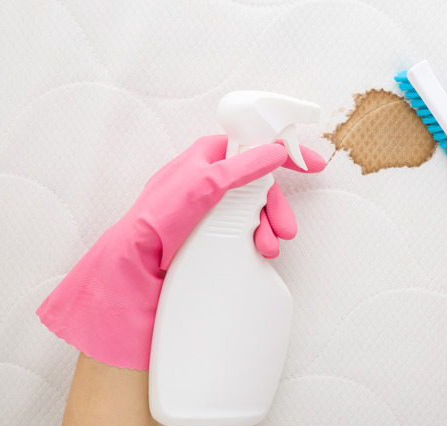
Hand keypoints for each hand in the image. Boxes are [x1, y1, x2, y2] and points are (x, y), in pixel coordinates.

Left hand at [37, 135, 324, 369]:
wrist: (136, 259)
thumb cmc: (162, 215)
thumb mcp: (207, 183)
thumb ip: (244, 166)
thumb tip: (276, 150)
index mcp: (209, 157)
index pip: (253, 146)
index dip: (282, 152)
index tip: (310, 164)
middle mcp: (212, 178)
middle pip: (259, 185)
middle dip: (276, 207)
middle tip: (287, 227)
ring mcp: (212, 206)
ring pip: (254, 210)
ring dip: (268, 227)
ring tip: (271, 247)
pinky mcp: (212, 230)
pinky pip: (244, 230)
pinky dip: (256, 239)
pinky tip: (259, 252)